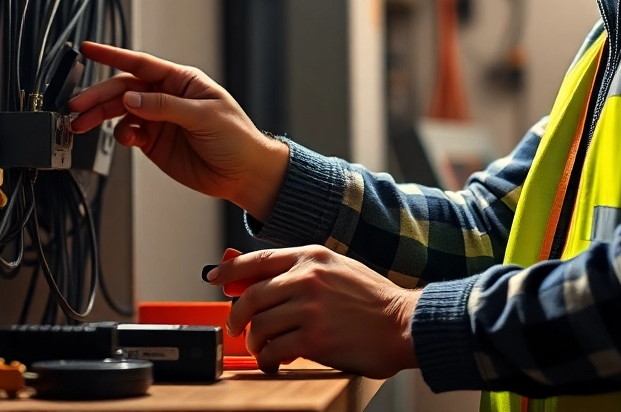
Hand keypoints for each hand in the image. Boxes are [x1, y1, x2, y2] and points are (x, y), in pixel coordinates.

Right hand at [67, 41, 290, 219]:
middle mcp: (167, 97)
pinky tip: (125, 139)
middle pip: (123, 89)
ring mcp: (159, 120)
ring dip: (100, 117)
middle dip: (97, 96)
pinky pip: (128, 133)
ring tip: (82, 125)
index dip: (113, 55)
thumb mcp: (204, 116)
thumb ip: (165, 106)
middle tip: (77, 106)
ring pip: (120, 112)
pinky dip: (120, 135)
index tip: (89, 49)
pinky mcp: (154, 142)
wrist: (244, 174)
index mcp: (181, 81)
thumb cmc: (237, 138)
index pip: (141, 63)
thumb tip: (131, 99)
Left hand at [210, 245, 420, 377]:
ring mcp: (310, 307)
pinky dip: (267, 360)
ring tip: (262, 350)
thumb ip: (301, 272)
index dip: (231, 269)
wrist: (405, 324)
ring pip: (258, 325)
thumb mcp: (338, 271)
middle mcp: (308, 278)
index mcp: (313, 257)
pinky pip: (273, 350)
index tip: (215, 277)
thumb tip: (257, 280)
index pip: (259, 259)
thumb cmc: (374, 301)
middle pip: (251, 295)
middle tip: (237, 328)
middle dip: (237, 316)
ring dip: (254, 342)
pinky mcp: (314, 338)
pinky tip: (274, 363)